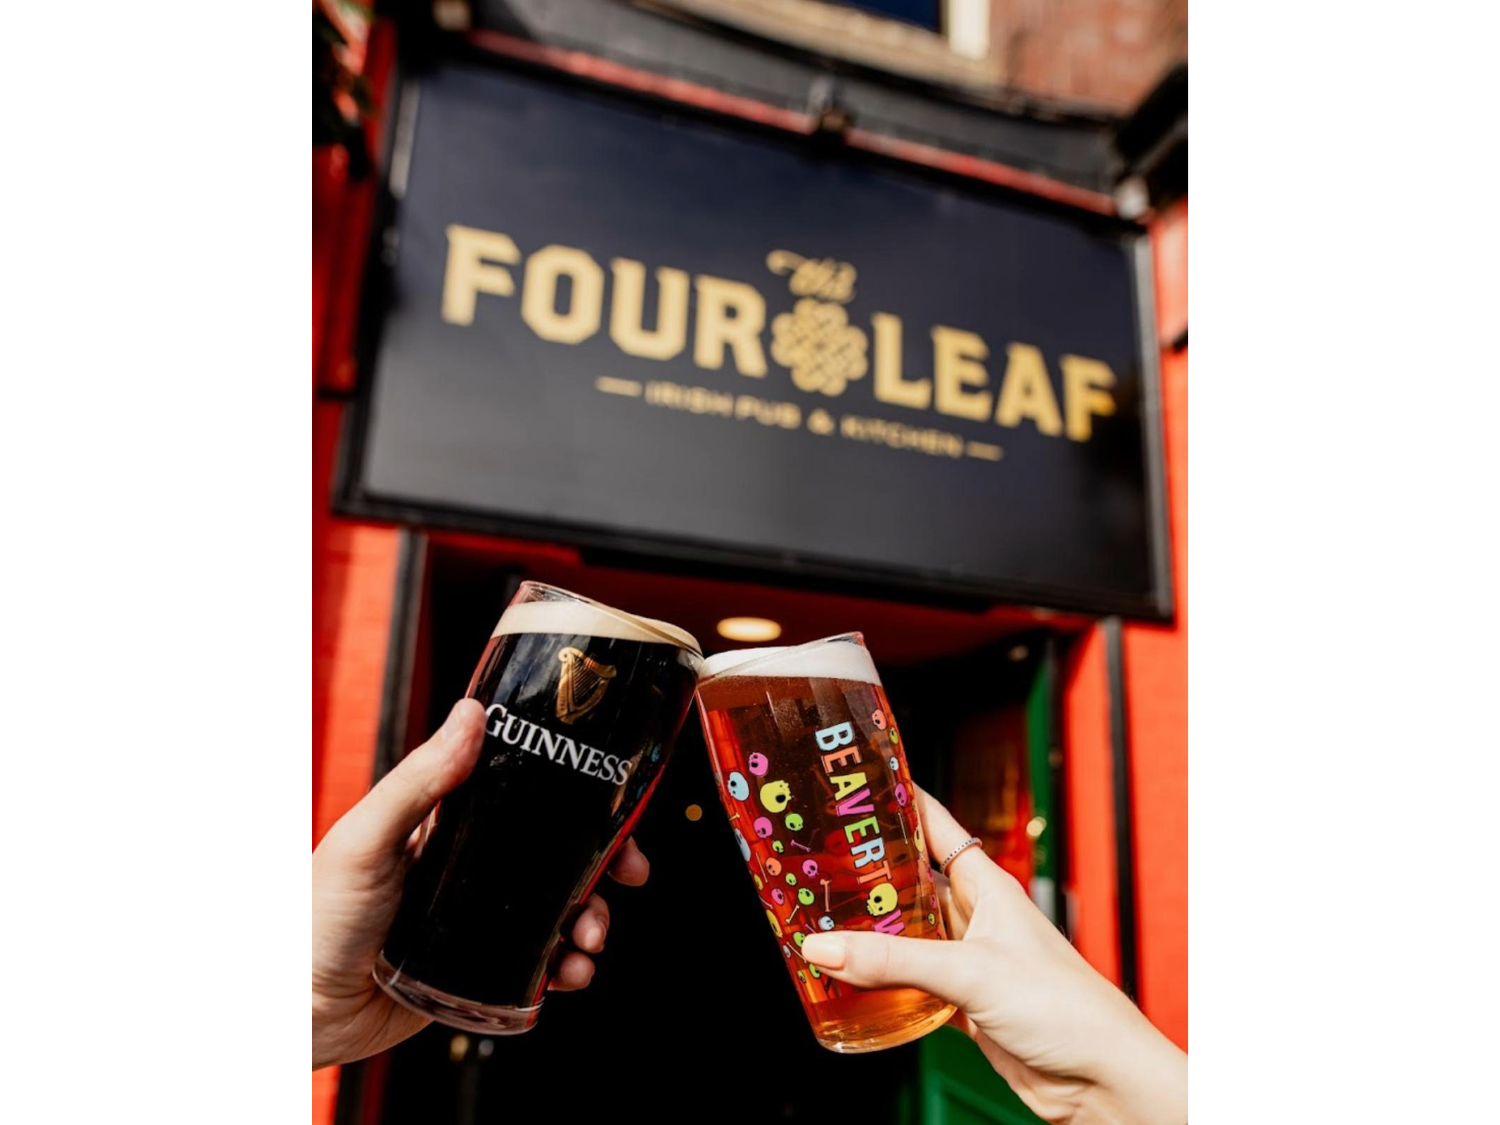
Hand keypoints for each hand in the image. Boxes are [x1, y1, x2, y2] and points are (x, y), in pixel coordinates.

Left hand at [312, 699, 650, 1070]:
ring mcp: (477, 918)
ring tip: (589, 940)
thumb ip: (420, 780)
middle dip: (603, 864)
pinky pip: (539, 964)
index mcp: (449, 824)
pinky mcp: (478, 969)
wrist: (293, 1008)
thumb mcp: (367, 837)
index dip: (579, 800)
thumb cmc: (312, 913)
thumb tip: (471, 712)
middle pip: (558, 855)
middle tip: (629, 875)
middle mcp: (470, 867)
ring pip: (558, 910)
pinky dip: (567, 967)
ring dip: (591, 919)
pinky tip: (570, 973)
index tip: (617, 805)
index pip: (528, 797)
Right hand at [801, 787, 1185, 1124]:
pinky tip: (855, 984)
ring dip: (872, 933)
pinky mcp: (965, 1004)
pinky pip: (913, 985)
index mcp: (987, 886)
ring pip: (909, 936)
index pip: (936, 827)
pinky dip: (885, 985)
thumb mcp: (970, 972)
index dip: (900, 802)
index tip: (858, 783)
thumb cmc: (1064, 1007)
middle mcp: (977, 917)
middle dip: (869, 874)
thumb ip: (894, 962)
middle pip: (913, 882)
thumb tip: (823, 948)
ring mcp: (970, 961)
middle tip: (817, 861)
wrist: (1099, 1077)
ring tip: (821, 921)